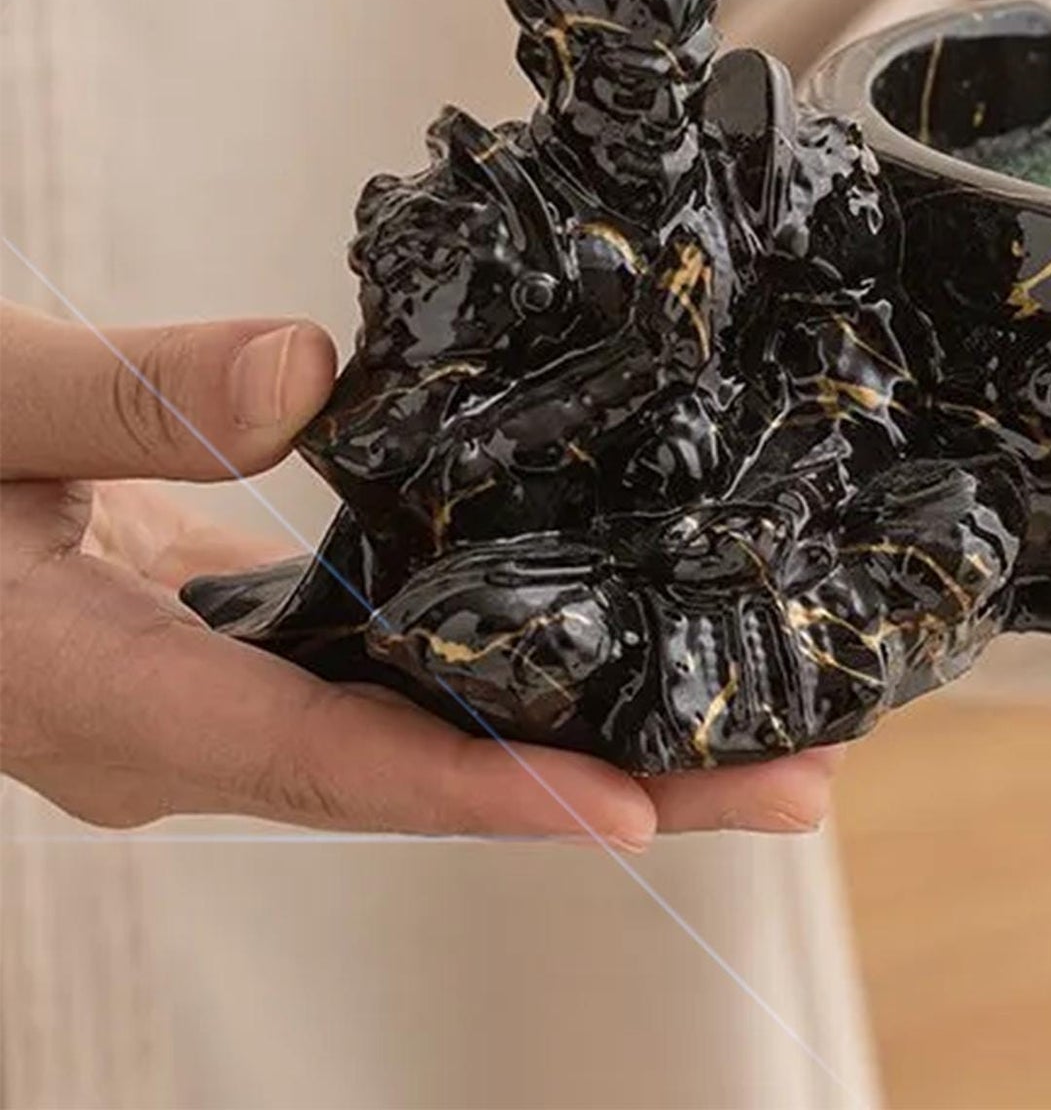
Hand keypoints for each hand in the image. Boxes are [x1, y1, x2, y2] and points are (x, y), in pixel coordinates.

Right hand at [0, 302, 837, 839]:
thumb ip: (125, 390)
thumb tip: (315, 371)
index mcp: (118, 697)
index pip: (328, 762)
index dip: (483, 791)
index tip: (635, 812)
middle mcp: (193, 737)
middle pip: (430, 778)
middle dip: (622, 790)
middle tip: (800, 785)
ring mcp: (228, 709)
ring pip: (439, 744)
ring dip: (600, 739)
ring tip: (771, 734)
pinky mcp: (252, 658)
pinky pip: (410, 688)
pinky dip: (523, 679)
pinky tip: (628, 646)